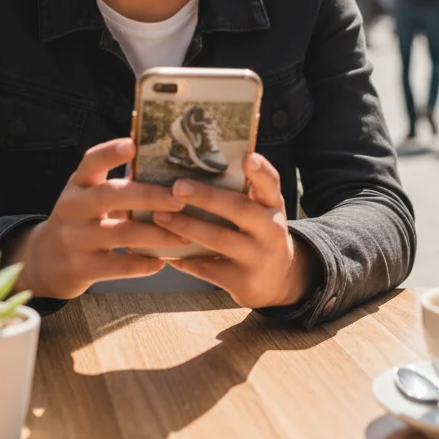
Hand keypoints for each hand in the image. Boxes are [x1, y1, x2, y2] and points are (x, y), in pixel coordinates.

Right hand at [4, 138, 194, 299]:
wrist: (44, 262)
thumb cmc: (81, 220)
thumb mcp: (88, 196)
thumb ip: (118, 185)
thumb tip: (169, 170)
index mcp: (78, 184)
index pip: (91, 162)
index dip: (110, 153)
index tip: (132, 144)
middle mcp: (73, 208)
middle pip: (110, 196)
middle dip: (150, 196)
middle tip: (181, 198)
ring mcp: (75, 239)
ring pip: (122, 233)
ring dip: (158, 235)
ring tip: (185, 236)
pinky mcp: (81, 268)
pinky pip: (118, 266)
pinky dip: (143, 264)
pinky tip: (162, 262)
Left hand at [155, 152, 320, 309]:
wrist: (279, 280)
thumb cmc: (259, 233)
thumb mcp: (262, 211)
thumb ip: (245, 192)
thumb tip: (197, 167)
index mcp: (274, 206)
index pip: (271, 184)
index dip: (260, 170)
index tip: (247, 156)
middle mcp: (272, 230)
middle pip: (240, 210)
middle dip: (207, 198)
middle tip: (177, 187)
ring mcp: (259, 257)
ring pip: (219, 240)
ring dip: (186, 227)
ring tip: (160, 217)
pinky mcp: (244, 283)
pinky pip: (208, 269)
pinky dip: (184, 260)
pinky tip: (165, 252)